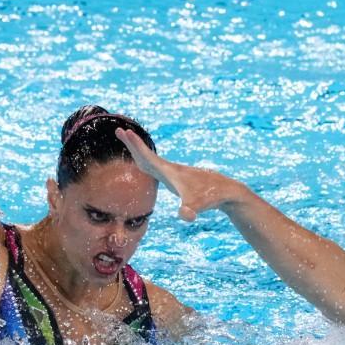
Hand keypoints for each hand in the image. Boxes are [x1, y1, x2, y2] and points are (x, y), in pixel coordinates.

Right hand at [115, 128, 242, 221]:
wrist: (226, 191)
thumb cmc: (211, 198)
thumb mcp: (199, 205)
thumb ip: (191, 209)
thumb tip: (185, 215)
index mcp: (171, 172)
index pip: (149, 157)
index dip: (136, 146)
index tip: (124, 132)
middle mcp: (171, 169)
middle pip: (147, 155)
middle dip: (132, 144)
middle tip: (119, 129)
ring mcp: (174, 173)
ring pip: (151, 160)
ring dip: (138, 151)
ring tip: (127, 140)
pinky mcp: (177, 178)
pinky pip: (156, 166)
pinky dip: (146, 161)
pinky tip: (144, 163)